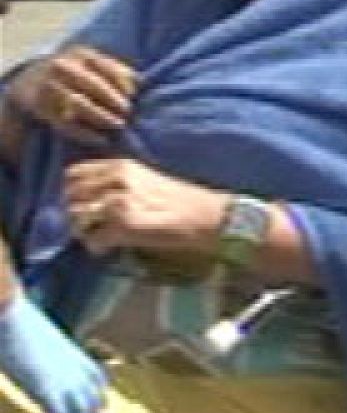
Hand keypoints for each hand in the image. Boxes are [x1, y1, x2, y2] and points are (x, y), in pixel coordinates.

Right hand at [0, 295, 106, 412]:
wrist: (10, 316)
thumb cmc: (19, 324)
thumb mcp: (43, 339)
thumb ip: (50, 354)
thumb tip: (42, 359)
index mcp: (76, 354)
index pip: (98, 378)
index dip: (100, 395)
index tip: (101, 409)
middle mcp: (77, 369)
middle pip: (93, 401)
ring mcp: (65, 380)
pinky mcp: (48, 390)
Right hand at [8, 46, 137, 147]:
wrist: (31, 79)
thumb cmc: (75, 73)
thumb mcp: (92, 63)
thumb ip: (116, 70)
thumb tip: (141, 84)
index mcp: (81, 54)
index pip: (108, 68)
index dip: (124, 83)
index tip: (134, 96)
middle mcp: (63, 66)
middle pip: (93, 85)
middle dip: (114, 101)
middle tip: (129, 114)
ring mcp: (49, 85)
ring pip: (78, 104)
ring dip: (101, 117)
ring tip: (118, 126)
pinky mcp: (40, 106)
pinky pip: (63, 123)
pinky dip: (84, 133)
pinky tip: (100, 139)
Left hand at [63, 158, 227, 258]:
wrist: (209, 216)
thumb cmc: (182, 200)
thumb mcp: (145, 180)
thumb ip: (116, 184)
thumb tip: (87, 201)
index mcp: (121, 165)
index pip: (73, 174)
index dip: (76, 192)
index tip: (89, 205)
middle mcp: (117, 179)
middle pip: (71, 197)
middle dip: (78, 214)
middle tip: (95, 226)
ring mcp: (119, 201)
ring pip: (77, 218)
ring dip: (86, 232)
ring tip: (104, 237)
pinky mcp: (124, 224)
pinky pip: (93, 239)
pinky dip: (98, 247)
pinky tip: (112, 247)